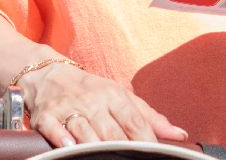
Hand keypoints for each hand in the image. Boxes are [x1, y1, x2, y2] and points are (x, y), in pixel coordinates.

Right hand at [22, 62, 187, 146]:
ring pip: (85, 131)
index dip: (145, 140)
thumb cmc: (92, 90)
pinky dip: (62, 138)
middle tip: (132, 159)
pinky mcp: (46, 115)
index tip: (153, 154)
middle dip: (122, 147)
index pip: (134, 121)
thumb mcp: (122, 97)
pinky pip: (54, 129)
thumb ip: (150, 117)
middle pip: (111, 131)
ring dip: (95, 145)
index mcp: (115, 95)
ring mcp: (69, 107)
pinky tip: (71, 147)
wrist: (49, 74)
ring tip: (102, 155)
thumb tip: (179, 134)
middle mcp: (93, 100)